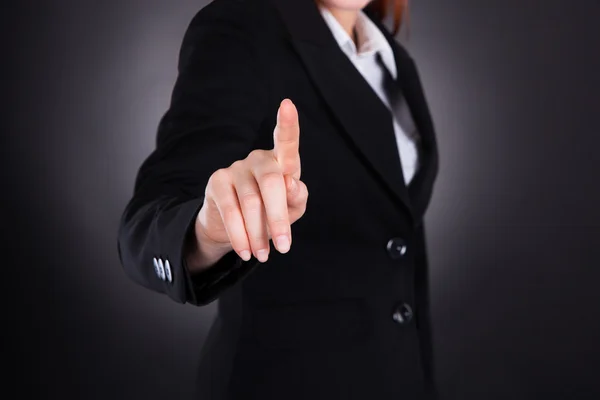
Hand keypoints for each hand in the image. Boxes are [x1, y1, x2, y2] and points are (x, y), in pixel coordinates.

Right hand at [188, 99, 308, 271]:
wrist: (237, 230)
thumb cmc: (271, 214)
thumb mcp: (291, 209)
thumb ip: (296, 197)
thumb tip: (292, 184)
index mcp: (283, 163)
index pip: (287, 142)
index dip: (287, 124)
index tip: (288, 105)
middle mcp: (259, 159)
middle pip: (272, 183)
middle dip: (279, 219)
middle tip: (283, 248)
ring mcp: (236, 167)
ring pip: (251, 203)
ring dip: (258, 234)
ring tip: (263, 256)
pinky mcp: (218, 182)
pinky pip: (230, 210)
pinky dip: (240, 235)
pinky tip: (246, 251)